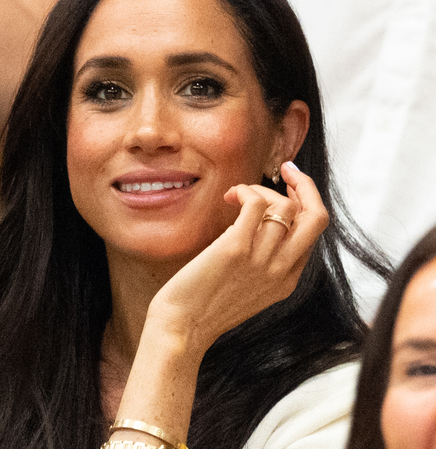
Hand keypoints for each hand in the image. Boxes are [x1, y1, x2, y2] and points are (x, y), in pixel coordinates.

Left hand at [145, 161, 328, 353]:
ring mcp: (261, 260)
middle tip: (286, 170)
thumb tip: (261, 225)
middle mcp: (281, 270)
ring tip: (236, 195)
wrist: (182, 328)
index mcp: (288, 280)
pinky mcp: (235, 249)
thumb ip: (263, 263)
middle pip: (317, 217)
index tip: (289, 186)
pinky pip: (255, 204)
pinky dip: (245, 191)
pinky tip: (229, 196)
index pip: (314, 232)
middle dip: (306, 186)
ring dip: (260, 189)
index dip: (305, 202)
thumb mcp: (248, 288)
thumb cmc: (205, 305)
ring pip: (284, 206)